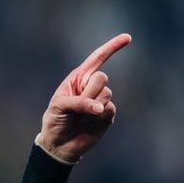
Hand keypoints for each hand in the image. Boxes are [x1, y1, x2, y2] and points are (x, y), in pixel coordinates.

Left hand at [38, 33, 131, 162]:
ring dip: (92, 105)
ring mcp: (101, 100)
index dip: (111, 48)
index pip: (97, 59)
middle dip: (89, 91)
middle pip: (102, 78)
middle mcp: (91, 87)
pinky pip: (110, 108)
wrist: (60, 144)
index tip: (128, 37)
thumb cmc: (55, 121)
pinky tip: (89, 123)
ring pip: (107, 93)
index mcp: (78, 79)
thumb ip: (78, 102)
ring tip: (80, 116)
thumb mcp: (59, 106)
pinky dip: (99, 115)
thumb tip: (100, 108)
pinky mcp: (108, 114)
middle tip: (76, 105)